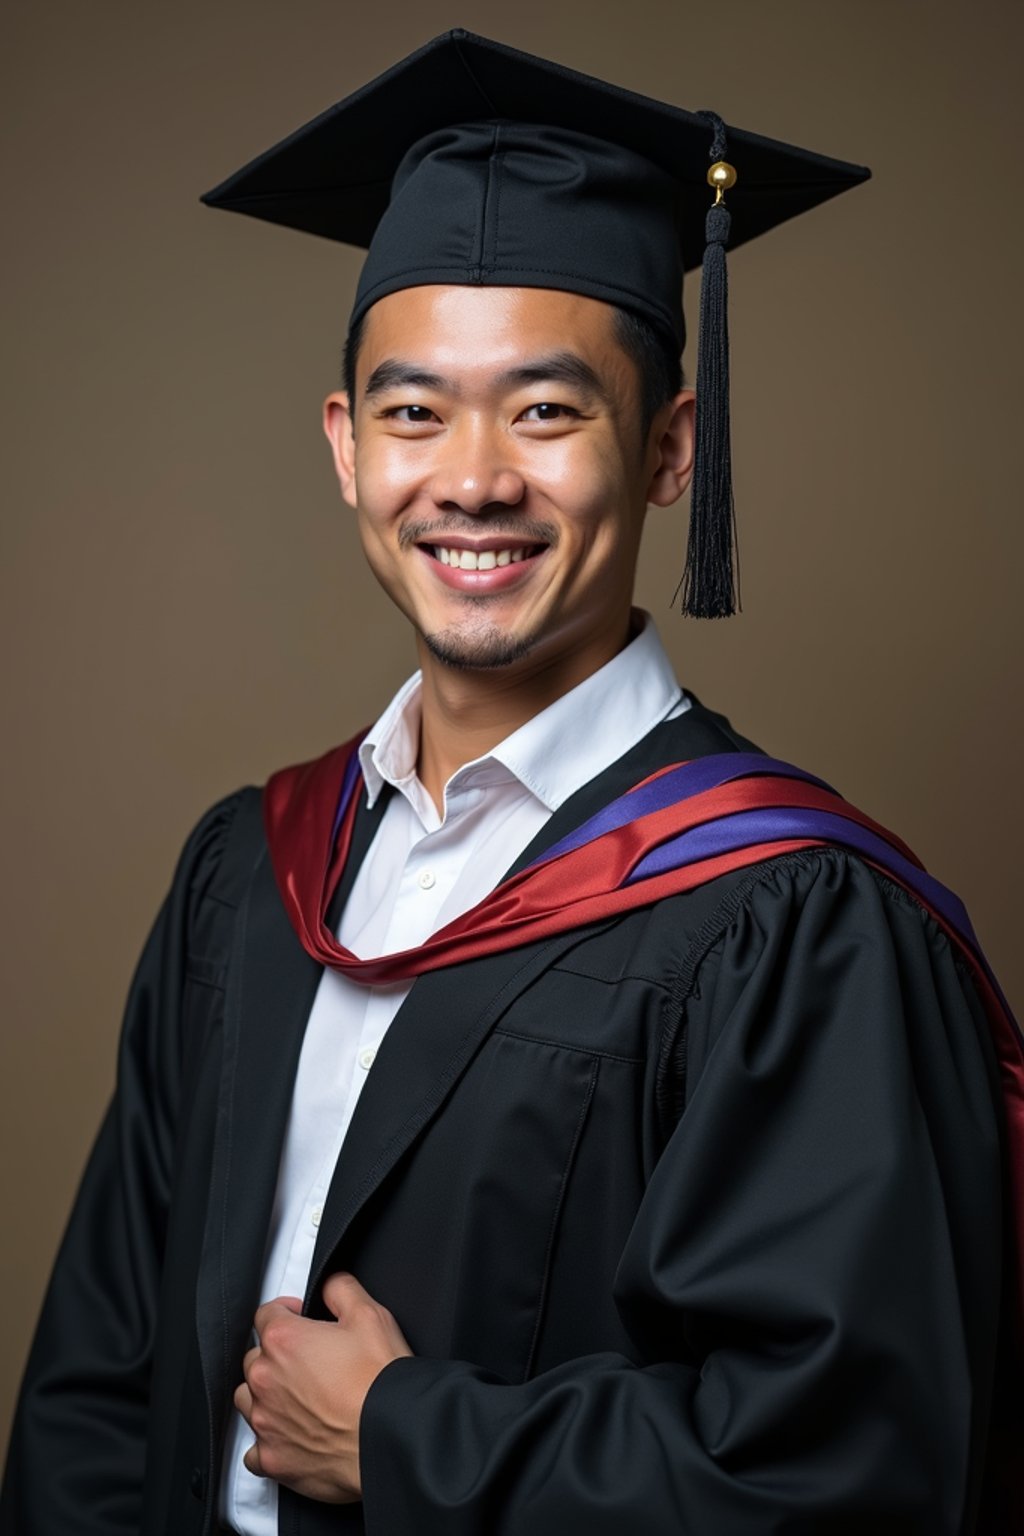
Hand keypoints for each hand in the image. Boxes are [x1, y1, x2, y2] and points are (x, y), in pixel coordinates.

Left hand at [233, 1272, 412, 1501]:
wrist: (392, 1438)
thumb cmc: (381, 1383)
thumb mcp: (370, 1315)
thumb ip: (341, 1290)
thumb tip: (330, 1285)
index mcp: (284, 1341)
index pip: (266, 1314)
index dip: (286, 1312)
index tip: (301, 1319)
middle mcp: (266, 1381)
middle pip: (255, 1358)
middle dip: (278, 1355)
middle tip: (309, 1361)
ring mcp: (266, 1423)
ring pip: (248, 1400)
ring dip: (266, 1395)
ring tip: (297, 1398)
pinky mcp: (273, 1459)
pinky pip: (254, 1449)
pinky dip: (268, 1441)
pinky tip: (290, 1435)